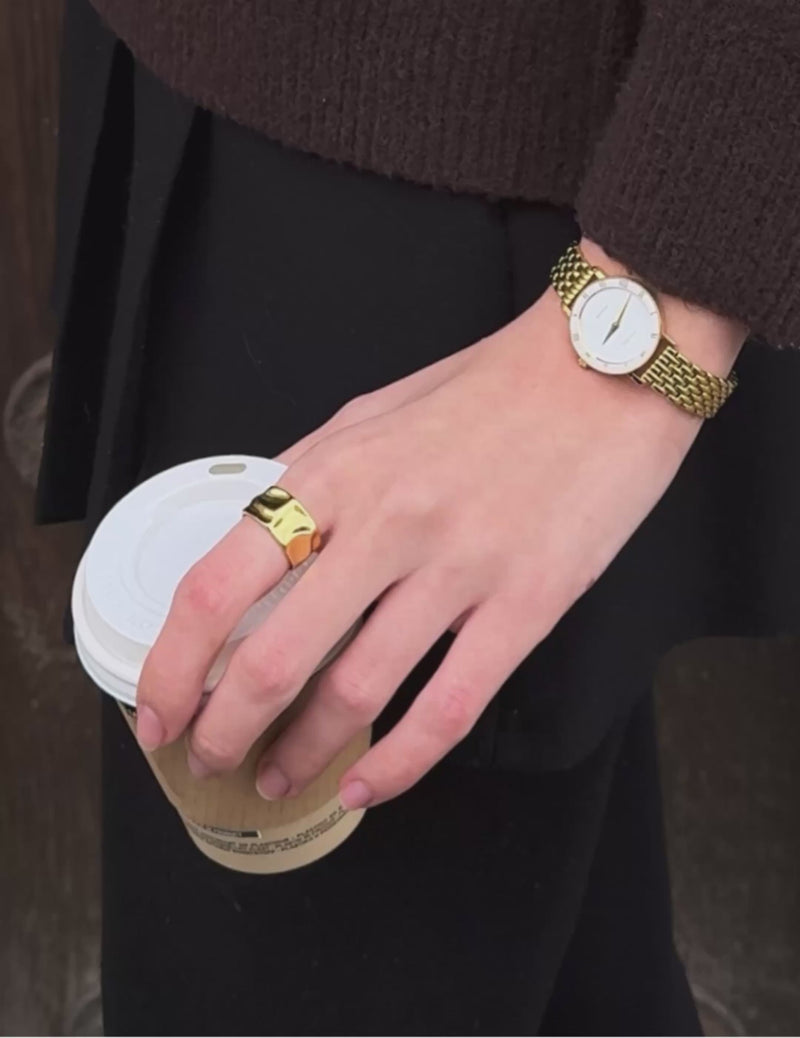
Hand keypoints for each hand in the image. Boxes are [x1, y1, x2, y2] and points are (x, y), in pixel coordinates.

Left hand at [136, 239, 744, 808]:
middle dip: (225, 732)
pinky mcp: (528, 604)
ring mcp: (459, 567)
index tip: (161, 708)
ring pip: (354, 696)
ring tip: (278, 780)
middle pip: (273, 660)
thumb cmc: (490, 385)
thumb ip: (311, 477)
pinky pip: (449, 710)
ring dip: (300, 757)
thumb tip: (257, 546)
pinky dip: (397, 765)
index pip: (217, 585)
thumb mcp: (372, 412)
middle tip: (209, 760)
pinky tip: (366, 787)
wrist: (605, 365)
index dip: (173, 664)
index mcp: (336, 470)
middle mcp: (386, 522)